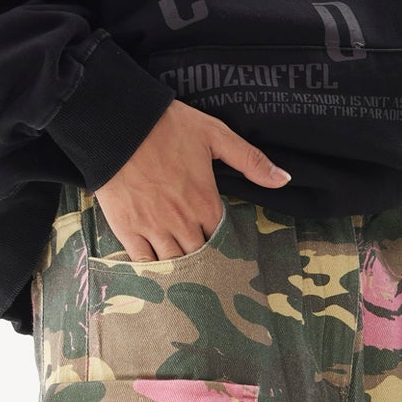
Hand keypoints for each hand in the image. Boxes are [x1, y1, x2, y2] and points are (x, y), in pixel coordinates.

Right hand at [95, 102, 290, 260]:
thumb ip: (250, 160)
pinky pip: (143, 262)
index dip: (225, 246)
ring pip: (175, 265)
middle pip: (201, 257)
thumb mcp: (215, 134)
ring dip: (182, 273)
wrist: (117, 122)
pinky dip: (152, 272)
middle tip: (209, 271)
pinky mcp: (128, 229)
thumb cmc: (167, 125)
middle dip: (206, 264)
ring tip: (187, 278)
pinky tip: (159, 277)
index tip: (226, 250)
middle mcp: (182, 221)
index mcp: (205, 202)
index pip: (223, 239)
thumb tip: (284, 179)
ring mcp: (153, 227)